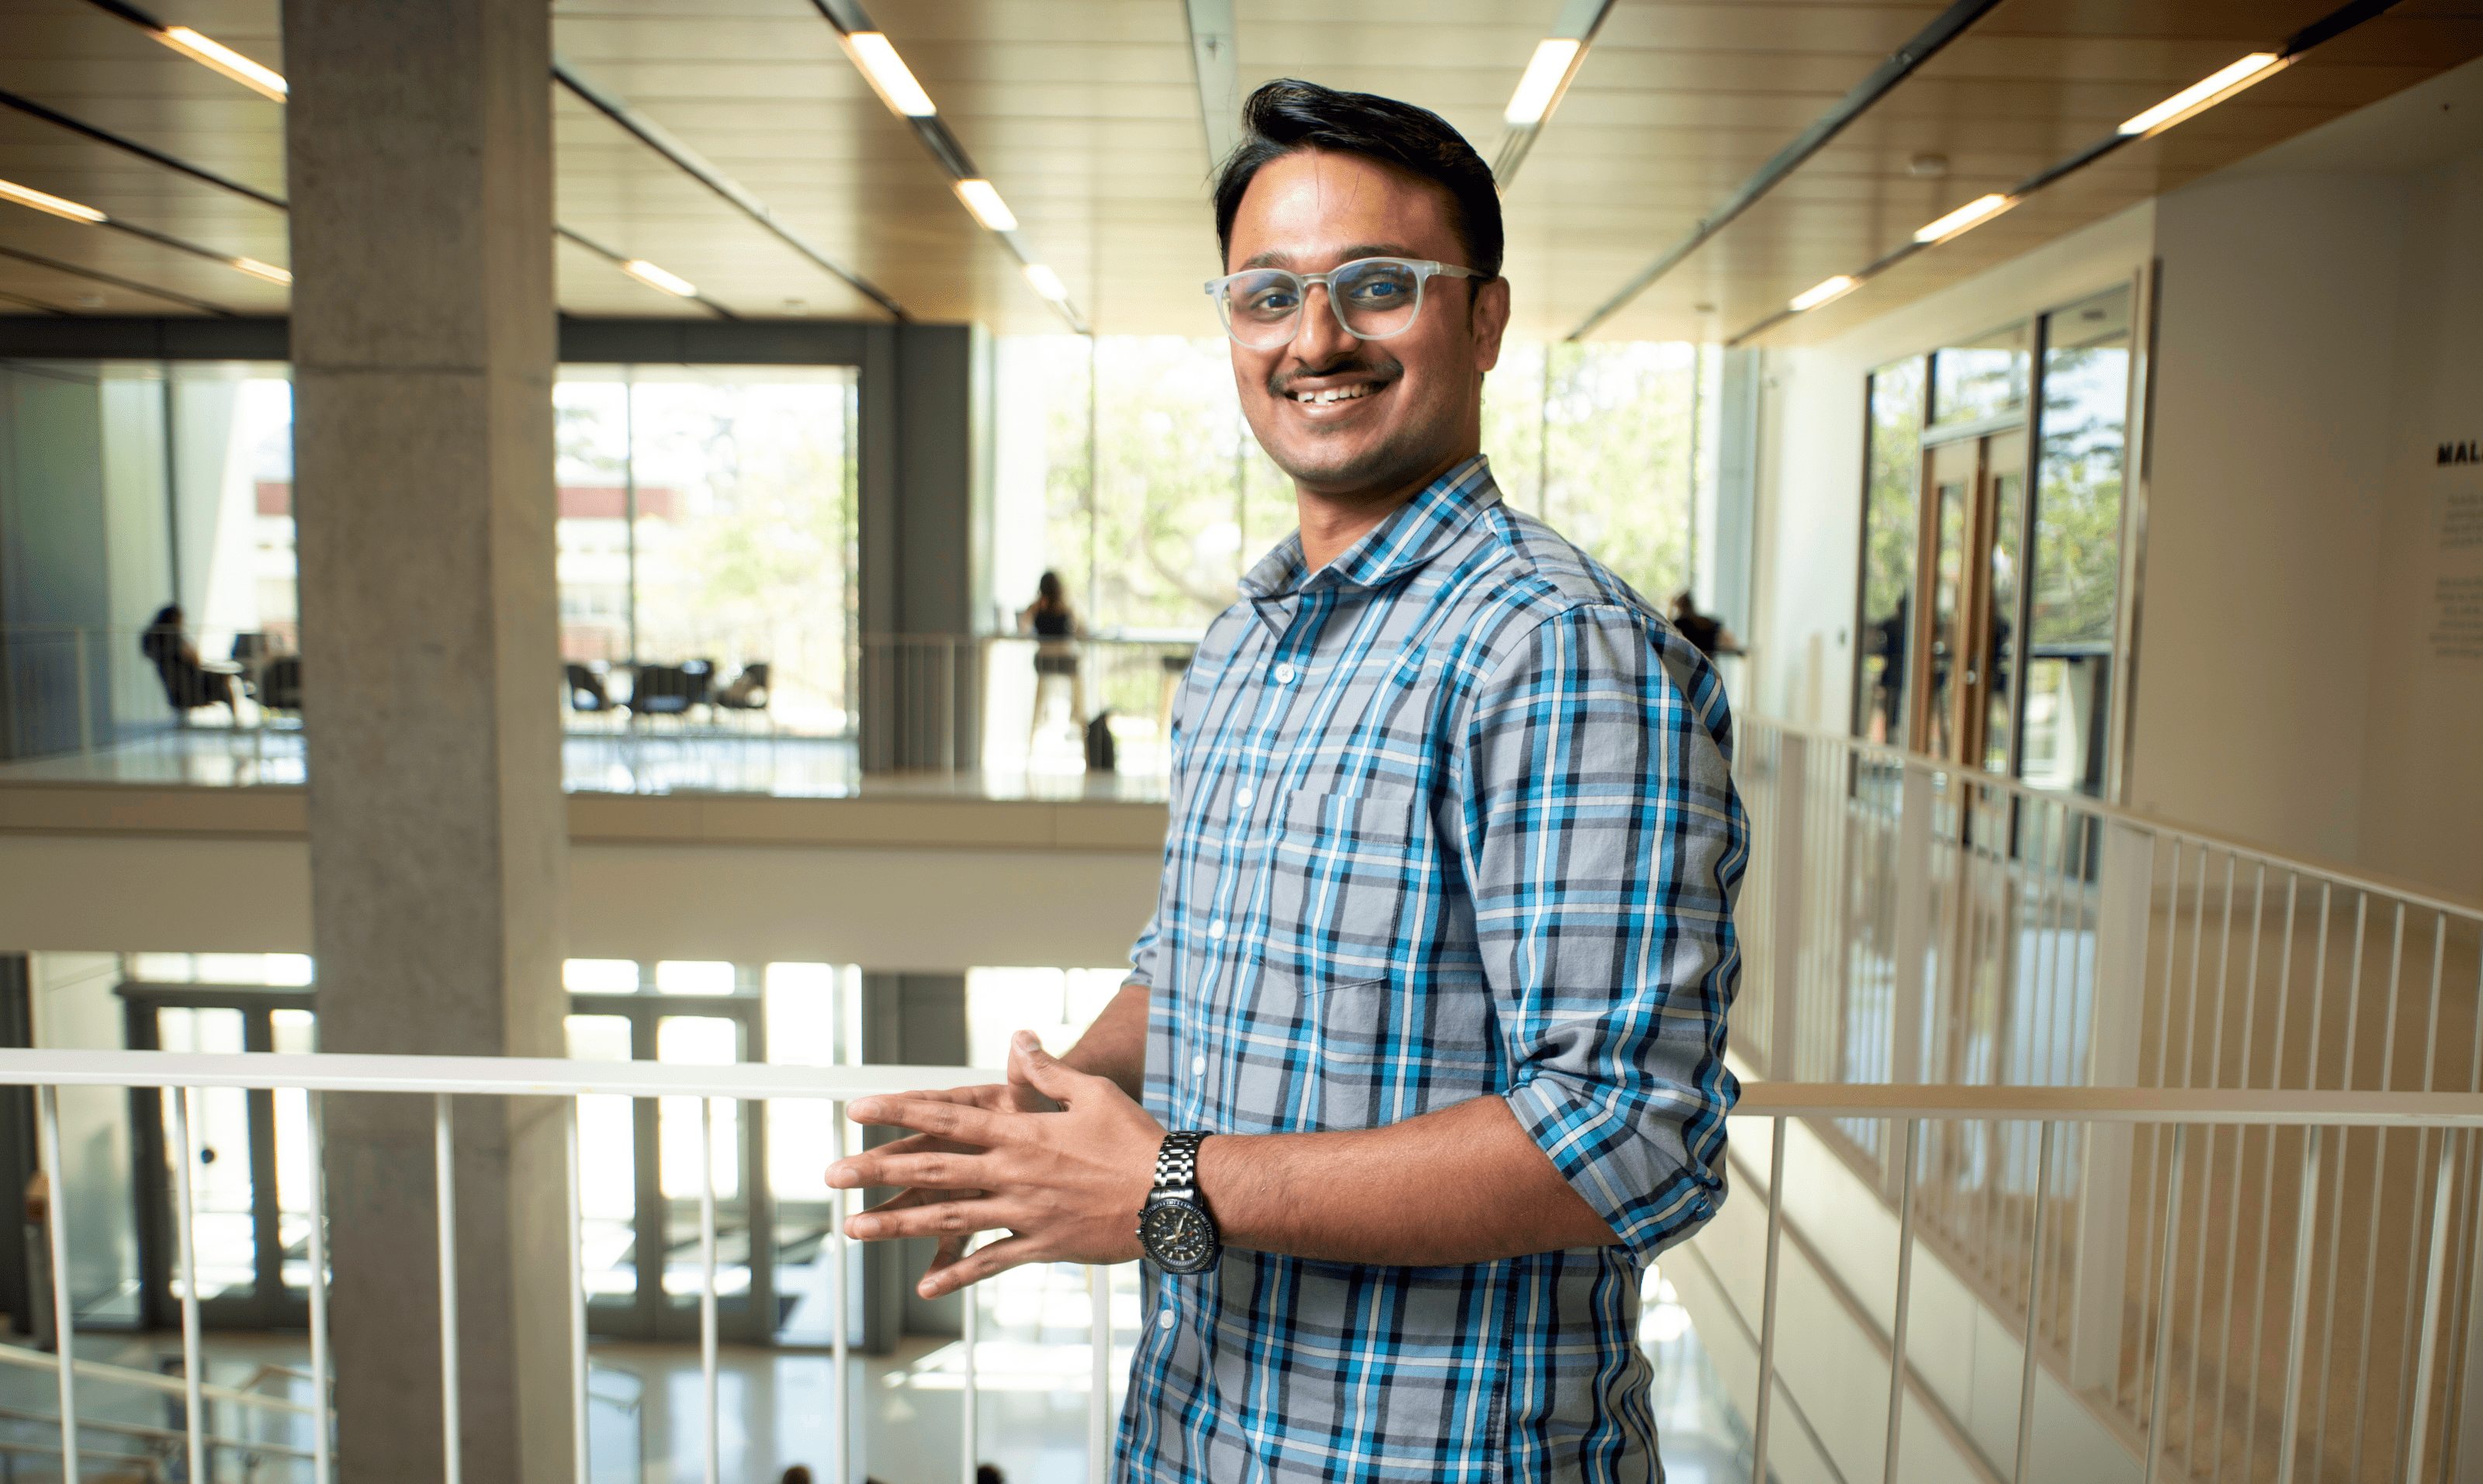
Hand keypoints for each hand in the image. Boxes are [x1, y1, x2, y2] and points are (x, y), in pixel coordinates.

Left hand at [827, 1031, 1162, 1297]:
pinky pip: (990, 1263)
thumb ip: (1047, 1070)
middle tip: (831, 1176)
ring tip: (854, 1229)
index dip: (898, 1111)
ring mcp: (1023, 1213)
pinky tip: (925, 1286)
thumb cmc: (1135, 1137)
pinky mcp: (1041, 1246)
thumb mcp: (1091, 1092)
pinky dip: (957, 1274)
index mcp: (1020, 1131)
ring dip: (897, 1225)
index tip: (856, 1110)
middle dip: (877, 1171)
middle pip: (932, 1170)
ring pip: (948, 1219)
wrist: (1172, 1193)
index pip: (945, 1116)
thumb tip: (1019, 1037)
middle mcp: (1012, 1172)